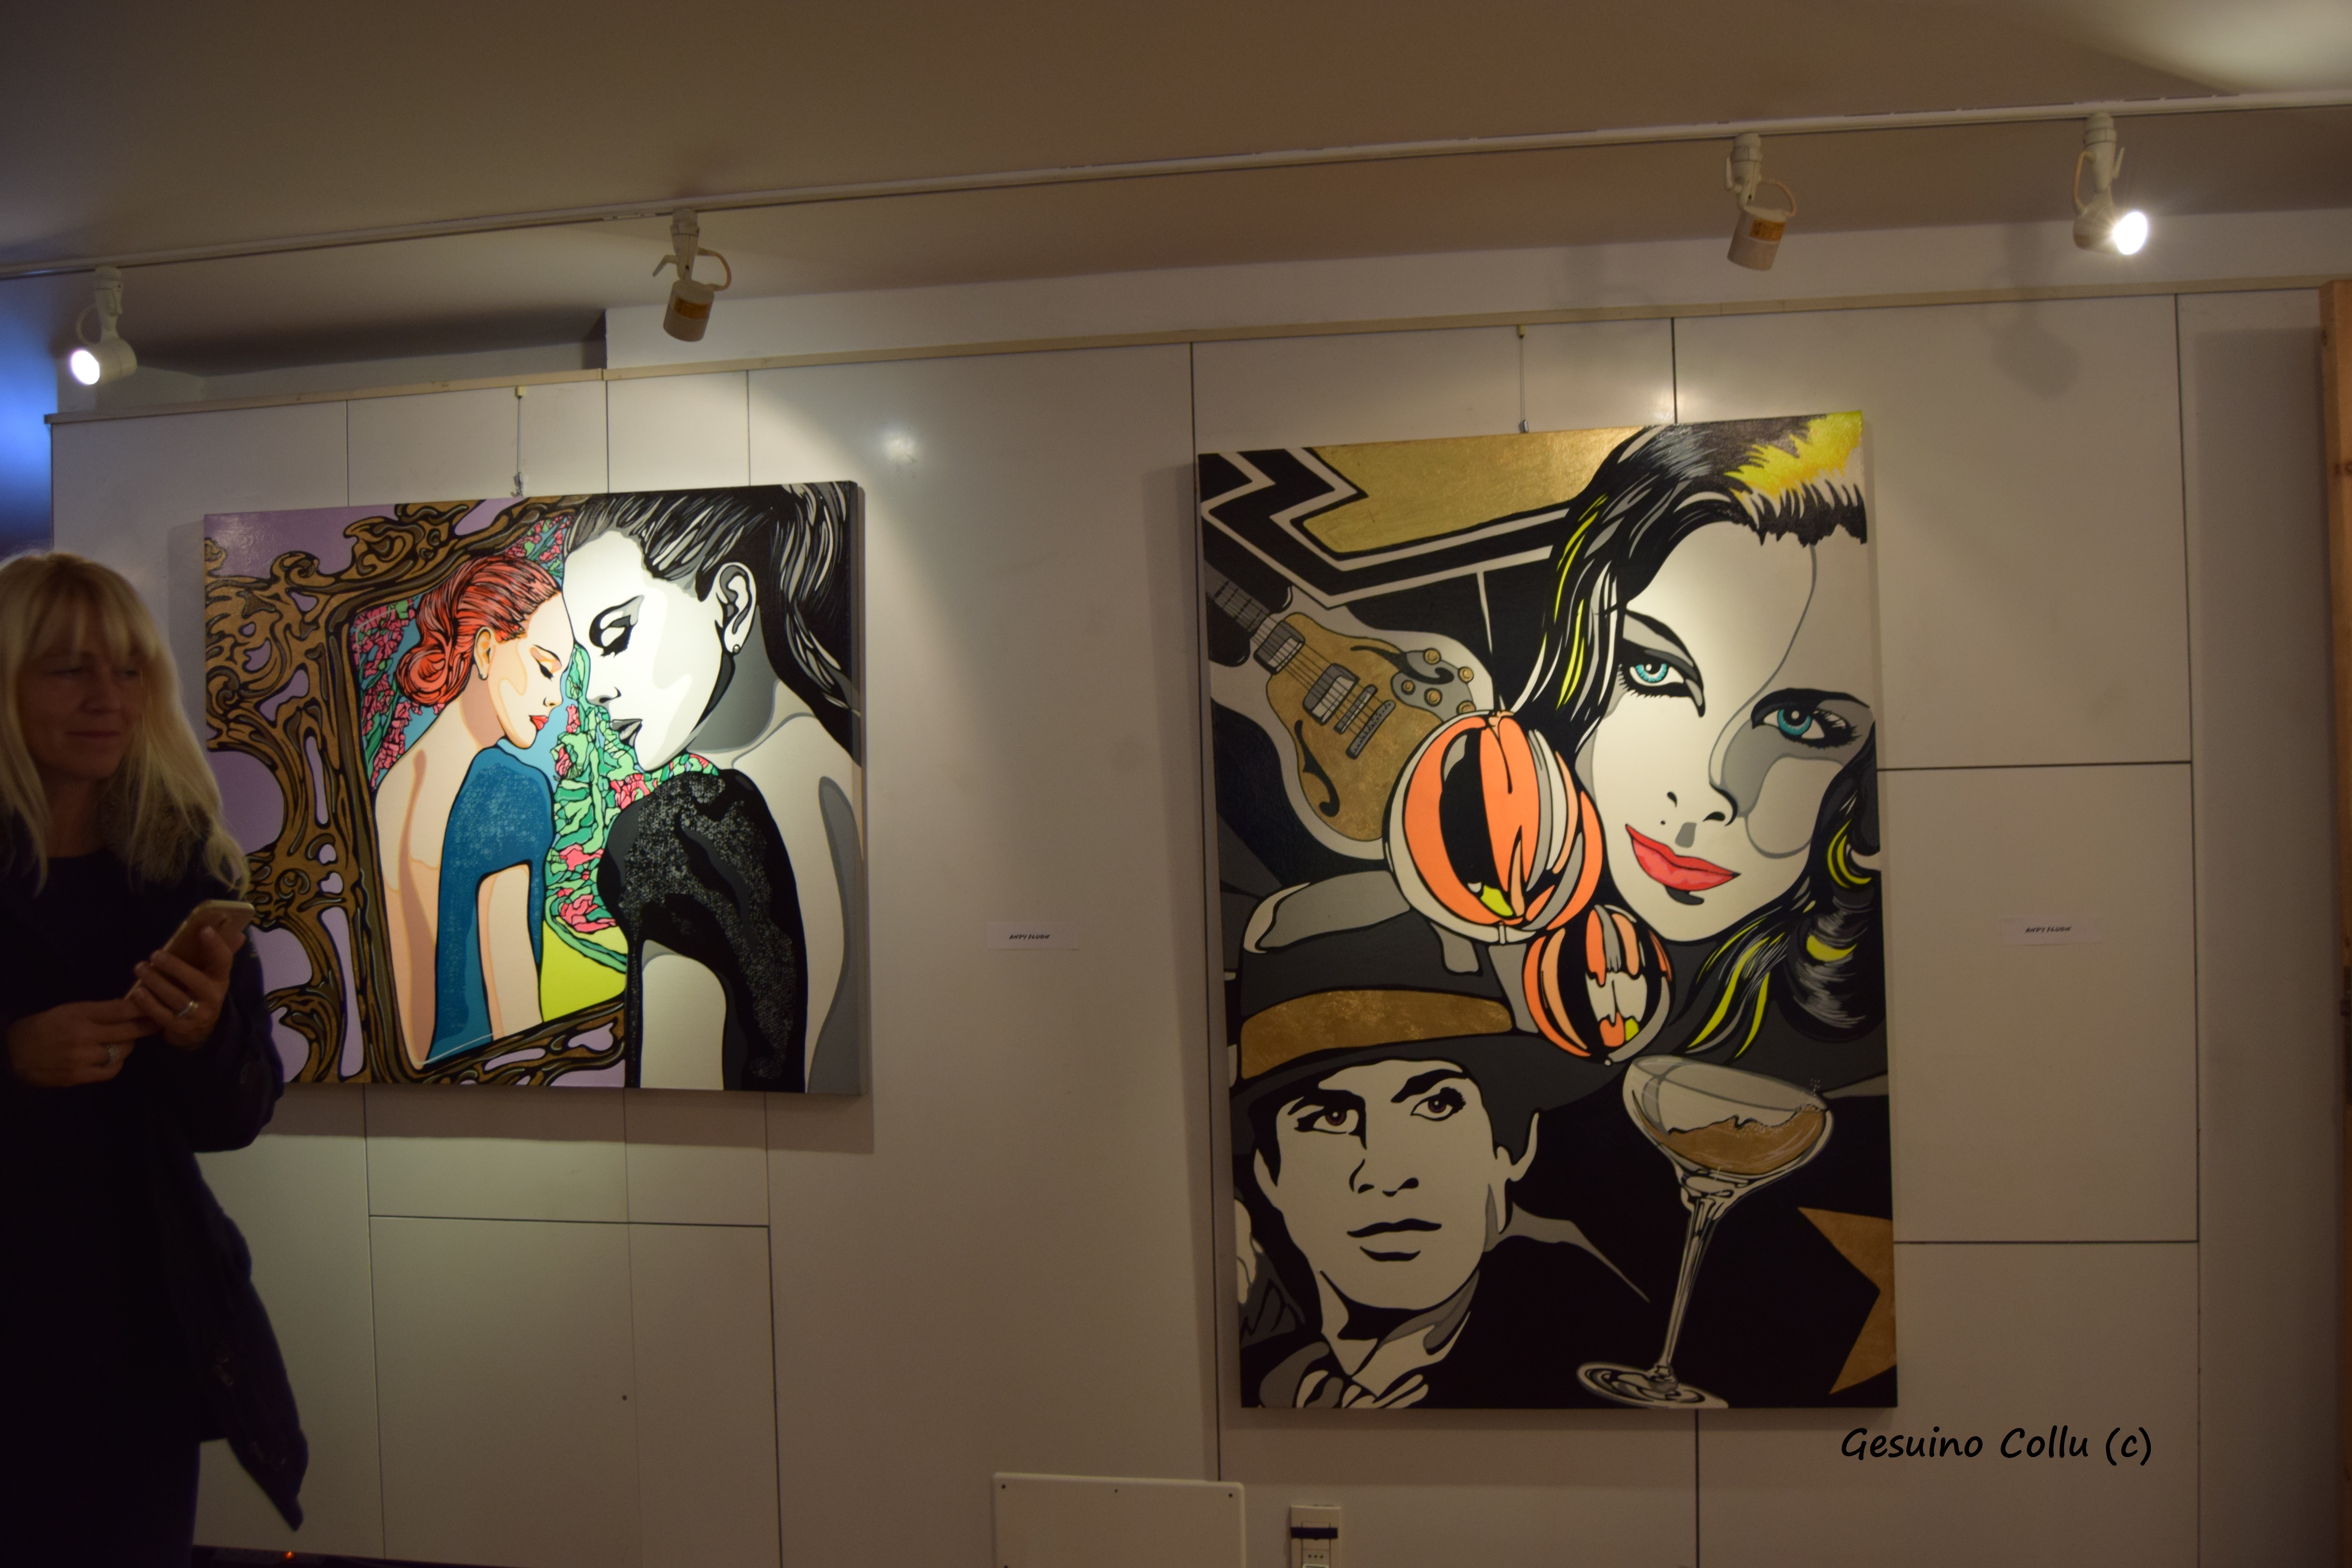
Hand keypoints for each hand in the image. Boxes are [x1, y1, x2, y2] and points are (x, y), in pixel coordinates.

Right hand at [7, 999, 148, 1086]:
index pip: (121, 1009)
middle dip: (146, 1027)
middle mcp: (83, 1034)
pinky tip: (110, 1059)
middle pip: (129, 1031)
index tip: (158, 1006)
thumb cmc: (46, 1026)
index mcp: (80, 1014)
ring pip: (122, 1051)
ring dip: (125, 1047)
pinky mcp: (78, 1076)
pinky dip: (115, 1064)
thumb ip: (99, 1010)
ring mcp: (81, 1057)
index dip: (144, 1008)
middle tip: (156, 1024)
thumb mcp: (70, 1010)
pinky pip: (111, 1070)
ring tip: (119, 1042)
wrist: (14, 1052)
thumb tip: (130, 1006)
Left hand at [129, 925, 241, 1051]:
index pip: (223, 961)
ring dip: (156, 982)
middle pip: (195, 981)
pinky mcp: (181, 1028)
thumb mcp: (212, 977)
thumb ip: (219, 955)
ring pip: (176, 998)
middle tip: (155, 954)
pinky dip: (148, 1004)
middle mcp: (212, 997)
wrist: (199, 1032)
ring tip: (140, 968)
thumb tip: (239, 933)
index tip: (204, 929)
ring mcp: (197, 1015)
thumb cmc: (201, 995)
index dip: (216, 945)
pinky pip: (163, 1015)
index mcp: (220, 980)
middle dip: (175, 966)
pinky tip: (137, 992)